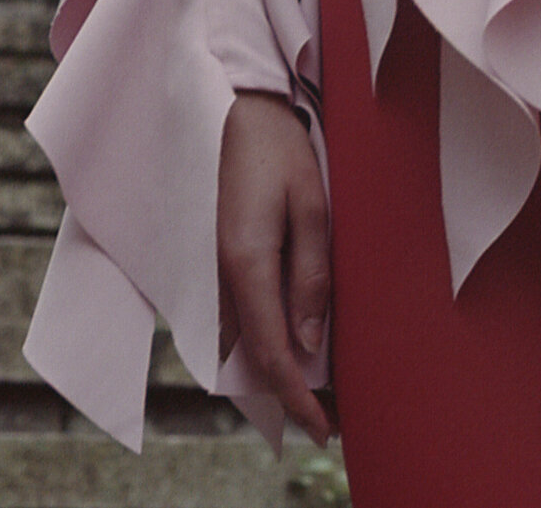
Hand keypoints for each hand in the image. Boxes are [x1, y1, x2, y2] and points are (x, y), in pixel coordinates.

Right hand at [218, 91, 333, 444]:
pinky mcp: (213, 259)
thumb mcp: (312, 206)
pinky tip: (290, 341)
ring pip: (242, 340)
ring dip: (274, 367)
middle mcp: (220, 276)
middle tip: (329, 416)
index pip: (270, 353)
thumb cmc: (280, 151)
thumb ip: (311, 274)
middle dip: (288, 392)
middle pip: (252, 356)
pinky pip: (235, 316)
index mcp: (246, 264)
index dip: (296, 397)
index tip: (322, 429)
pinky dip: (260, 339)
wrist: (235, 109)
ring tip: (318, 386)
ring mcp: (212, 269)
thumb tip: (309, 341)